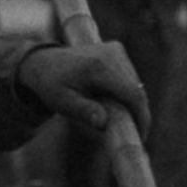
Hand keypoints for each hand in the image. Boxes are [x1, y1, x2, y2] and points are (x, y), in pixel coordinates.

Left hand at [18, 40, 149, 140]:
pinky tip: (113, 102)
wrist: (43, 62)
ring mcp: (115, 50)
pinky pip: (129, 77)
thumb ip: (83, 111)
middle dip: (138, 113)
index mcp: (98, 67)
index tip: (142, 135)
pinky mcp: (117, 50)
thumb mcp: (61, 102)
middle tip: (132, 134)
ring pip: (135, 84)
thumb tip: (103, 123)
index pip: (133, 94)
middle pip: (137, 90)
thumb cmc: (51, 85)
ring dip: (132, 104)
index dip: (142, 116)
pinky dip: (126, 92)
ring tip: (120, 120)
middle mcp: (111, 54)